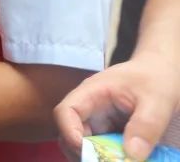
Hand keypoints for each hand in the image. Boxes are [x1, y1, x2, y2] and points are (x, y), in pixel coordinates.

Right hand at [54, 51, 179, 159]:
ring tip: (118, 159)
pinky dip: (109, 157)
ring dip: (96, 157)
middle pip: (70, 133)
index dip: (69, 131)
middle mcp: (89, 109)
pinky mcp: (109, 134)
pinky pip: (102, 150)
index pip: (66, 111)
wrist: (161, 74)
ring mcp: (98, 123)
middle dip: (83, 152)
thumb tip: (132, 155)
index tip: (86, 150)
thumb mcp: (157, 100)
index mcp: (92, 93)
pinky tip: (126, 158)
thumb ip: (146, 125)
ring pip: (84, 145)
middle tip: (106, 161)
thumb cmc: (155, 79)